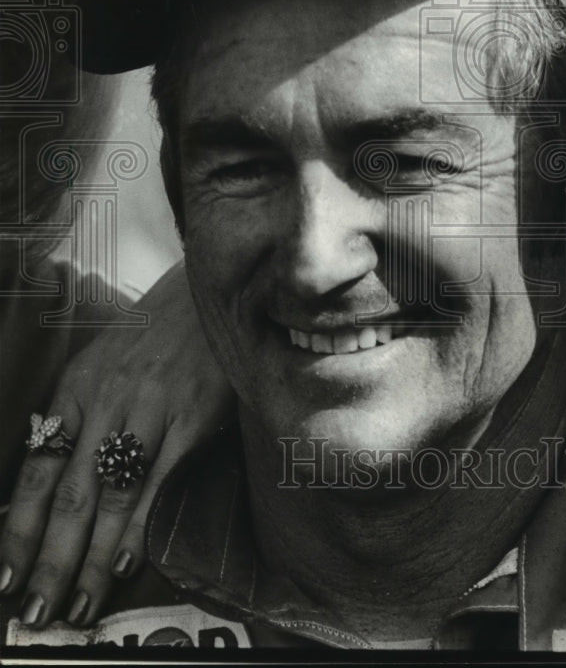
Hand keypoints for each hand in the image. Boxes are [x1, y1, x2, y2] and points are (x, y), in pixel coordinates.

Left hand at [0, 260, 233, 627]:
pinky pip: (161, 479)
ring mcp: (152, 407)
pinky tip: (125, 560)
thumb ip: (76, 418)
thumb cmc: (149, 336)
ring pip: (113, 494)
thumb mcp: (98, 365)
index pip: (39, 469)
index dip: (21, 528)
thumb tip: (48, 488)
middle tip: (39, 612)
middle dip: (52, 559)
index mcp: (77, 387)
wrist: (204, 295)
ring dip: (93, 557)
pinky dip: (141, 523)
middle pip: (72, 493)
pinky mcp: (193, 414)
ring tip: (80, 605)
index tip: (7, 579)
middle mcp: (108, 399)